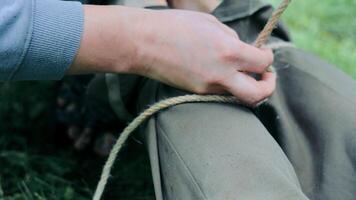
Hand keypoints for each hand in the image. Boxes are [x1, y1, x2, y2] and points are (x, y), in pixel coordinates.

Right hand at [71, 6, 274, 106]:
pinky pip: (220, 93)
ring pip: (239, 97)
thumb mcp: (210, 23)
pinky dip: (227, 85)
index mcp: (229, 51)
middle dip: (268, 86)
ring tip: (243, 74)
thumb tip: (242, 49)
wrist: (143, 43)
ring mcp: (208, 87)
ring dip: (247, 87)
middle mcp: (222, 74)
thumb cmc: (175, 25)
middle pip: (258, 94)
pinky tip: (221, 72)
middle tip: (266, 76)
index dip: (268, 58)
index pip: (263, 63)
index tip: (263, 53)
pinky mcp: (196, 92)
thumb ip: (231, 38)